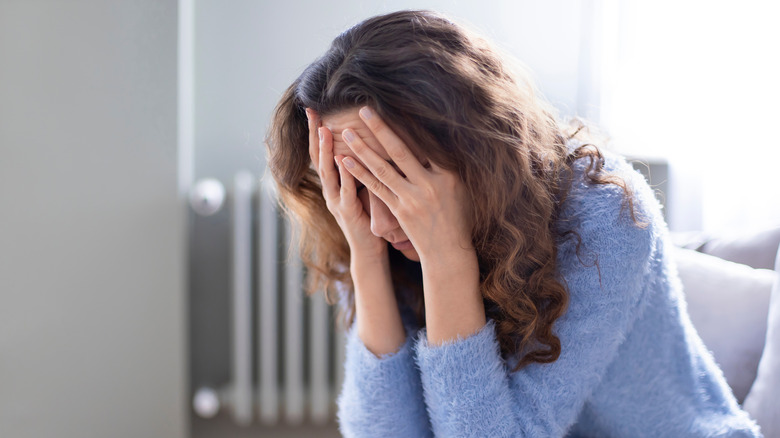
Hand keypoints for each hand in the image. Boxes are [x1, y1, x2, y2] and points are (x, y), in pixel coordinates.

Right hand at [306, 108, 385, 259]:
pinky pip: (345, 191)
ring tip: (324, 131)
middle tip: (312, 112)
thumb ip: (360, 167)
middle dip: (314, 134)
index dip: (316, 131)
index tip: (313, 108)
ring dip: (325, 151)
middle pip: (317, 157)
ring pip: (327, 172)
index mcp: (333, 183)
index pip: (320, 152)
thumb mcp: (363, 186)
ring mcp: (336, 202)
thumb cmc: (369, 216)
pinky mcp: (347, 212)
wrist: (369, 249)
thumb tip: (368, 140)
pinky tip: (344, 161)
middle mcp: (329, 190)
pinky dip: (344, 175)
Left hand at [340, 107, 473, 265]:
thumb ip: (447, 165)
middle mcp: (428, 185)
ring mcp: (411, 199)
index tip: (393, 104)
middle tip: (363, 109)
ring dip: (362, 149)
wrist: (448, 251)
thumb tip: (438, 137)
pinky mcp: (398, 211)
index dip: (408, 124)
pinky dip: (360, 174)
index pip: (424, 143)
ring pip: (382, 169)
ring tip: (347, 132)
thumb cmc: (457, 215)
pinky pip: (375, 189)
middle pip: (400, 151)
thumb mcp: (461, 187)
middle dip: (380, 129)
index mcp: (447, 175)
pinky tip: (345, 161)